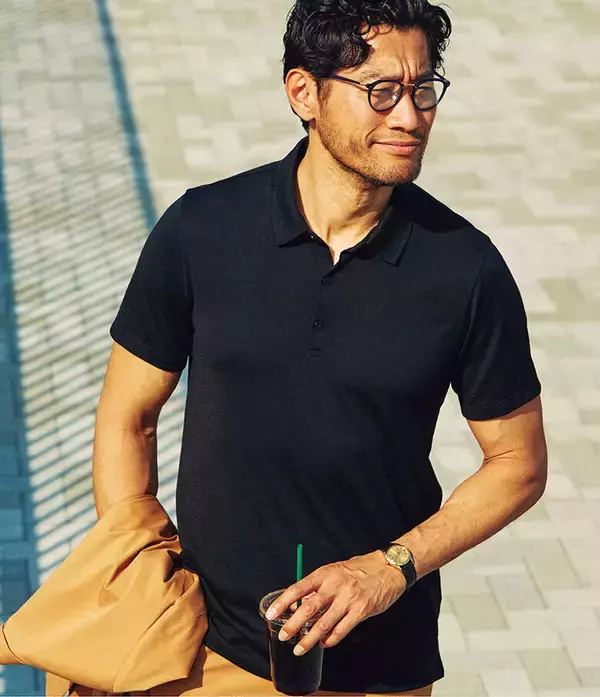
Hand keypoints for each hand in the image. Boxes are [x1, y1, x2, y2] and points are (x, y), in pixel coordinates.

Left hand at [265, 551, 406, 655]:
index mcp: (325, 574)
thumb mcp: (334, 572)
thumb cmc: (358, 570)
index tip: (271, 613)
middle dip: (293, 625)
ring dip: (310, 639)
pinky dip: (331, 639)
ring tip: (300, 649)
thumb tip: (298, 605)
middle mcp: (335, 585)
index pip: (298, 588)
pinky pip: (342, 629)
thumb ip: (317, 588)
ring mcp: (348, 599)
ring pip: (324, 623)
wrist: (387, 568)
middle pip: (309, 608)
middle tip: (283, 636)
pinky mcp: (361, 611)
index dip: (283, 602)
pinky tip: (324, 644)